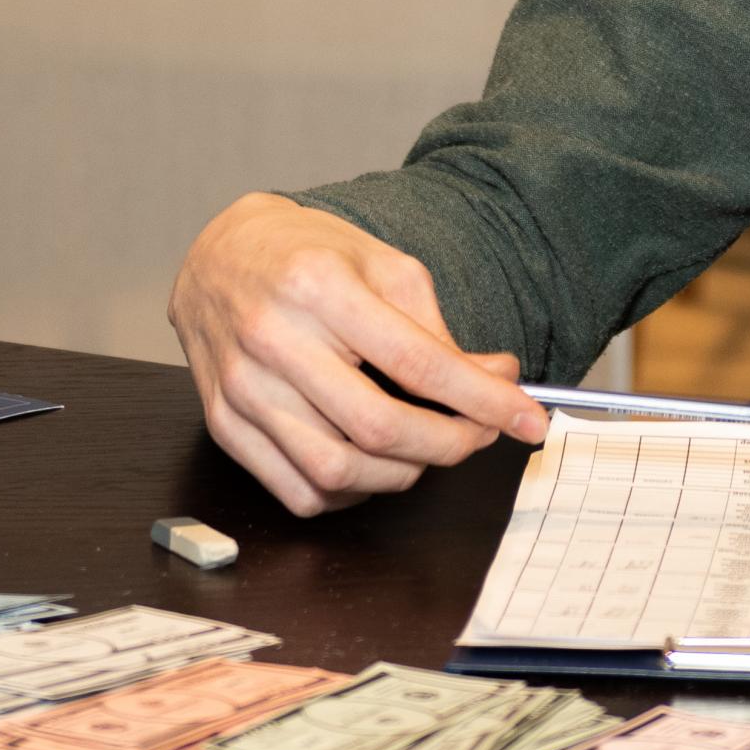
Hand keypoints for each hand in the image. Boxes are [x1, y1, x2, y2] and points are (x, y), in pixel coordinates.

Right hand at [169, 191, 546, 516]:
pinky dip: (351, 493)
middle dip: (450, 444)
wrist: (220, 257)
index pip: (417, 363)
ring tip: (428, 445)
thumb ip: (437, 328)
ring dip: (403, 474)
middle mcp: (274, 341)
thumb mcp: (383, 264)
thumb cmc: (311, 255)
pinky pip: (298, 492)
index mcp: (321, 288)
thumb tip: (494, 380)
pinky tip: (374, 465)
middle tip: (483, 433)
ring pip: (338, 472)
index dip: (483, 399)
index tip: (530, 419)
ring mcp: (242, 390)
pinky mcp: (225, 426)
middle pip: (379, 428)